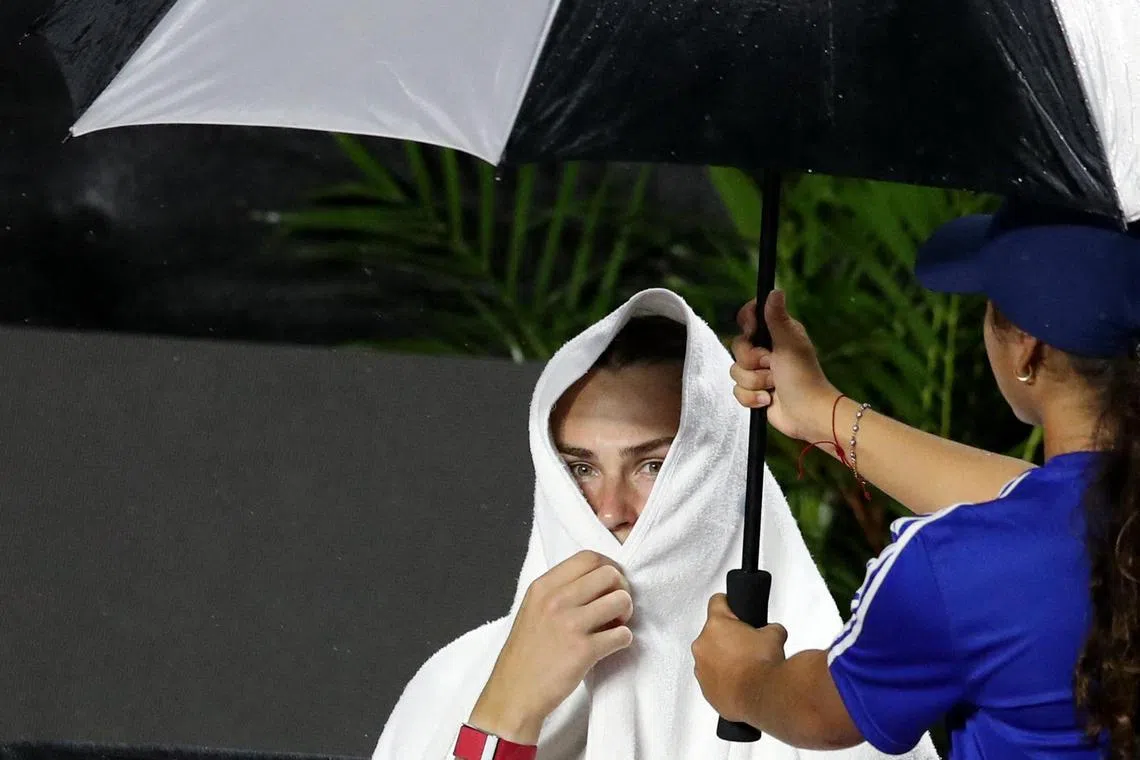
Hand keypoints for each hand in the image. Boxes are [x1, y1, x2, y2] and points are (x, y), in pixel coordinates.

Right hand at [469, 550, 633, 742]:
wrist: (514, 693)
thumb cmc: (527, 653)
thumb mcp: (533, 608)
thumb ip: (560, 589)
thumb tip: (598, 579)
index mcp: (543, 586)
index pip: (588, 557)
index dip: (608, 567)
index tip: (610, 583)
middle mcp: (556, 600)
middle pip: (610, 574)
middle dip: (622, 588)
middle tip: (617, 607)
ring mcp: (570, 625)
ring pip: (621, 600)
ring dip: (626, 614)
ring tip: (615, 625)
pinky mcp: (583, 651)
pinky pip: (622, 634)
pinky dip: (623, 639)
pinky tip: (611, 645)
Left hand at [692, 593, 787, 723]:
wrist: (763, 697)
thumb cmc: (763, 665)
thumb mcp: (775, 635)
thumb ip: (769, 628)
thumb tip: (772, 632)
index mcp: (716, 625)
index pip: (716, 602)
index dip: (727, 603)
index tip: (730, 606)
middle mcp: (703, 645)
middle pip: (713, 634)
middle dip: (728, 638)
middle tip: (746, 646)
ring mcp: (701, 669)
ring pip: (710, 658)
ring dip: (723, 660)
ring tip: (744, 668)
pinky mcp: (705, 690)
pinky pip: (712, 680)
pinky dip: (723, 680)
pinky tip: (740, 683)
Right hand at [730, 290, 838, 442]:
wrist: (806, 414)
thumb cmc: (803, 377)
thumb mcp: (789, 344)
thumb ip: (777, 318)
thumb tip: (775, 290)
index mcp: (776, 333)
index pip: (749, 317)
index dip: (747, 324)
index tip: (753, 332)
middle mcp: (766, 349)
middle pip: (737, 346)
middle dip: (752, 361)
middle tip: (771, 365)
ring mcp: (758, 372)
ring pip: (735, 370)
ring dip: (754, 382)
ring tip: (772, 386)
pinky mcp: (753, 391)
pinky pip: (737, 390)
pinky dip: (752, 398)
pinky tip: (767, 400)